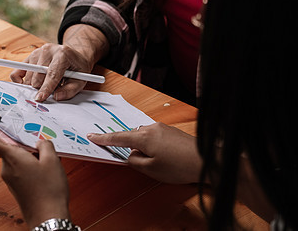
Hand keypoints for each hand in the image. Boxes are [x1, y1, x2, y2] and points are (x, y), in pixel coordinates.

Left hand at [0, 117, 70, 227]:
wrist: (48, 218)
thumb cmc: (48, 192)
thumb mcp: (52, 161)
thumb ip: (45, 145)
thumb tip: (41, 142)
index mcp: (12, 158)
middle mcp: (7, 169)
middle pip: (12, 149)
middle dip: (27, 147)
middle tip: (42, 151)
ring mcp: (10, 179)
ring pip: (18, 160)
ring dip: (31, 159)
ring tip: (47, 168)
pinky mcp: (15, 187)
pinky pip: (21, 170)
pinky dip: (31, 169)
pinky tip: (44, 175)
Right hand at [10, 24, 108, 101]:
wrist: (72, 56)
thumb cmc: (76, 68)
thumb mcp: (80, 80)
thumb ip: (70, 90)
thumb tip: (57, 97)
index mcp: (63, 54)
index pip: (52, 73)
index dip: (46, 87)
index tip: (40, 98)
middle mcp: (48, 50)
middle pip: (38, 76)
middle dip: (42, 88)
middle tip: (51, 90)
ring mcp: (37, 52)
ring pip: (29, 76)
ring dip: (35, 85)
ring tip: (46, 83)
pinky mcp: (29, 56)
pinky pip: (17, 71)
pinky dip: (19, 80)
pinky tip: (27, 83)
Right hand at [87, 122, 201, 183]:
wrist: (206, 160)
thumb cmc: (179, 166)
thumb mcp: (150, 170)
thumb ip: (134, 161)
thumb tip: (131, 155)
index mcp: (143, 137)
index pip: (117, 137)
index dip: (103, 139)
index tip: (92, 136)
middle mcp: (151, 128)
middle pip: (132, 137)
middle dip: (132, 150)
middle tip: (143, 164)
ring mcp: (162, 128)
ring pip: (144, 138)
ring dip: (145, 149)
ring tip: (160, 164)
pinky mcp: (170, 131)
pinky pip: (154, 138)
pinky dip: (154, 147)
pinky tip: (165, 158)